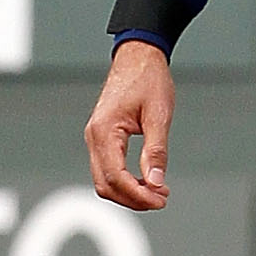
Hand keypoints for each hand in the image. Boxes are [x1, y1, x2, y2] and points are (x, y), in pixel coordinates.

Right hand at [87, 42, 174, 210]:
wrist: (138, 56)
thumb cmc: (148, 79)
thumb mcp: (158, 115)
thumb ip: (156, 150)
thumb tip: (155, 182)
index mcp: (104, 131)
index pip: (115, 176)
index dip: (137, 194)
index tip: (160, 199)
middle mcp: (94, 136)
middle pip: (105, 184)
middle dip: (133, 198)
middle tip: (161, 199)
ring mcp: (95, 137)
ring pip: (104, 180)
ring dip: (129, 192)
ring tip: (157, 192)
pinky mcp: (102, 137)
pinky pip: (107, 168)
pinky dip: (125, 180)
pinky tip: (146, 180)